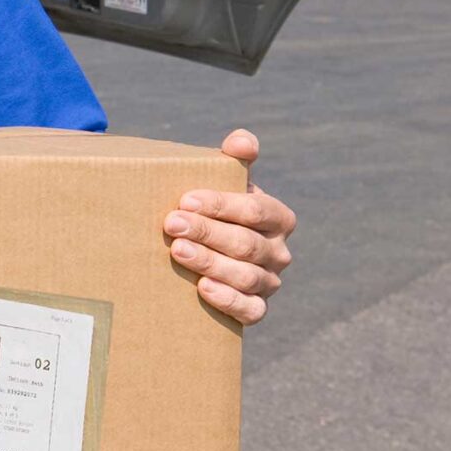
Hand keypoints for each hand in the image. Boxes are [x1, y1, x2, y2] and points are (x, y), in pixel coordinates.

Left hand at [163, 128, 295, 326]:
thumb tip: (241, 140)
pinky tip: (203, 288)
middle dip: (207, 233)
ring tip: (178, 251)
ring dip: (210, 262)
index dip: (221, 205)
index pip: (255, 210)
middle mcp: (279, 252)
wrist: (206, 250)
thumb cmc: (215, 209)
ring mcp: (270, 283)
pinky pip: (250, 310)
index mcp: (278, 217)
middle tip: (172, 224)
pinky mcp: (257, 308)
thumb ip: (235, 158)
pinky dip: (227, 299)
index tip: (185, 199)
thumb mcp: (225, 182)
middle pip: (245, 243)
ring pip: (245, 276)